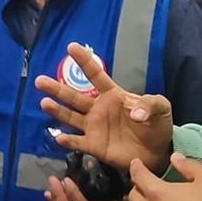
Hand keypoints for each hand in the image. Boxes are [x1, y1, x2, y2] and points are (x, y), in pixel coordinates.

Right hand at [35, 43, 173, 172]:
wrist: (158, 152)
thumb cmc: (157, 125)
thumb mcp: (161, 108)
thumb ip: (151, 104)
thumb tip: (134, 113)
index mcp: (112, 95)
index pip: (96, 75)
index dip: (84, 62)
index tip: (71, 47)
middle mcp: (98, 109)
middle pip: (74, 96)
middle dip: (57, 89)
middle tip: (40, 81)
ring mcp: (94, 127)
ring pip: (70, 117)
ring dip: (57, 111)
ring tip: (45, 103)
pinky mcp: (94, 146)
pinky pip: (78, 142)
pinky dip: (68, 141)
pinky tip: (59, 138)